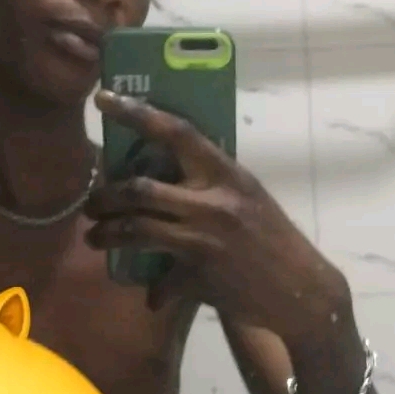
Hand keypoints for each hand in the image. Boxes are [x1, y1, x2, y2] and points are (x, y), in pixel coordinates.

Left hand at [86, 92, 348, 331]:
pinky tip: (151, 295)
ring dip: (106, 235)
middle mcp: (214, 204)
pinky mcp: (200, 277)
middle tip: (92, 204)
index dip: (137, 113)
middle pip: (139, 189)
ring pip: (136, 230)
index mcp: (228, 175)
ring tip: (96, 237)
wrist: (302, 292)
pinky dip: (154, 290)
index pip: (177, 133)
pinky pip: (161, 281)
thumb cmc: (274, 240)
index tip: (103, 98)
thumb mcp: (248, 200)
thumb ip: (211, 185)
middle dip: (104, 197)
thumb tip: (164, 175)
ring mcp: (205, 241)